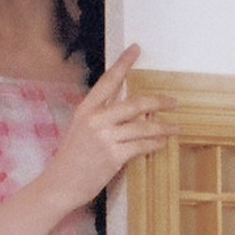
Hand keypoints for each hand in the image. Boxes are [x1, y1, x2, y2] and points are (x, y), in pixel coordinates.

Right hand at [45, 47, 173, 210]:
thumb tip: (133, 109)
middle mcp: (95, 120)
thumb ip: (103, 117)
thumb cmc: (71, 158)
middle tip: (173, 101)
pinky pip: (142, 146)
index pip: (108, 80)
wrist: (60, 184)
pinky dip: (155, 144)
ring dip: (163, 127)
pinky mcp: (113, 157)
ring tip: (175, 127)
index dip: (123, 63)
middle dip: (158, 100)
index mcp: (86, 109)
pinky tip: (162, 143)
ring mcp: (105, 138)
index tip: (135, 49)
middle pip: (134, 103)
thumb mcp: (81, 129)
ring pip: (143, 126)